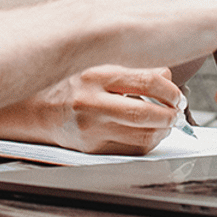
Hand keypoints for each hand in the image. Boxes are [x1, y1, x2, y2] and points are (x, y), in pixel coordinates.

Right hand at [36, 66, 182, 154]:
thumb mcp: (101, 65)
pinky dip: (148, 143)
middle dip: (170, 114)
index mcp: (96, 75)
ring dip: (162, 131)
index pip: (146, 81)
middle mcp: (91, 102)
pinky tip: (149, 133)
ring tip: (166, 122)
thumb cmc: (73, 84)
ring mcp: (90, 128)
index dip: (170, 91)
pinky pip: (131, 151)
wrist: (40, 108)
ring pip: (141, 137)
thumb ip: (134, 69)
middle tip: (177, 111)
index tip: (177, 95)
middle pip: (145, 113)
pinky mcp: (91, 148)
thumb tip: (166, 77)